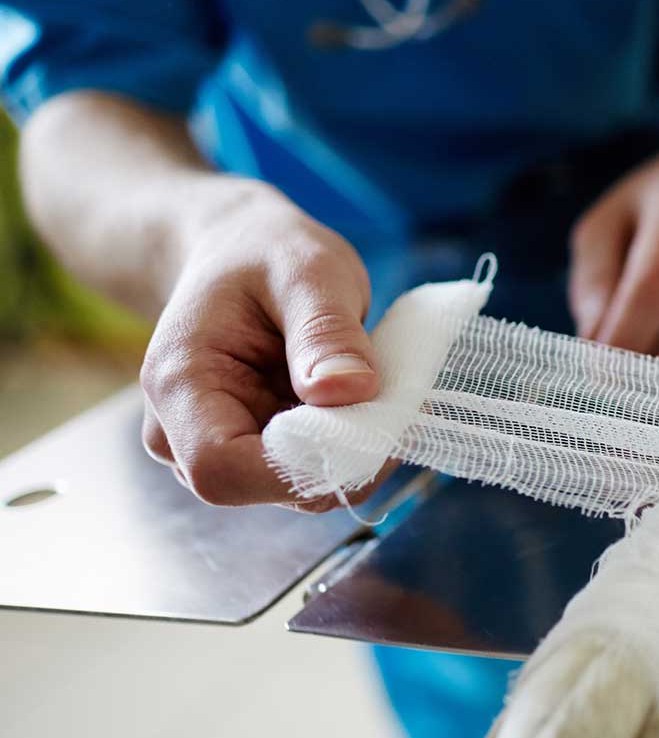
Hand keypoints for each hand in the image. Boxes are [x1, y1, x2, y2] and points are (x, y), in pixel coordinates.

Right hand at [139, 180, 383, 510]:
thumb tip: (350, 392)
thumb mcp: (306, 271)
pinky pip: (310, 471)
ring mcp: (217, 447)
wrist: (242, 250)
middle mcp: (182, 431)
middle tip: (401, 405)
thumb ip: (325, 332)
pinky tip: (371, 404)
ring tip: (383, 393)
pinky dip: (351, 447)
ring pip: (297, 487)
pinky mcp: (254, 452)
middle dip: (342, 459)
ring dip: (352, 453)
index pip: (222, 469)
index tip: (375, 428)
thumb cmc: (266, 253)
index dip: (300, 468)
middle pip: (266, 486)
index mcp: (179, 384)